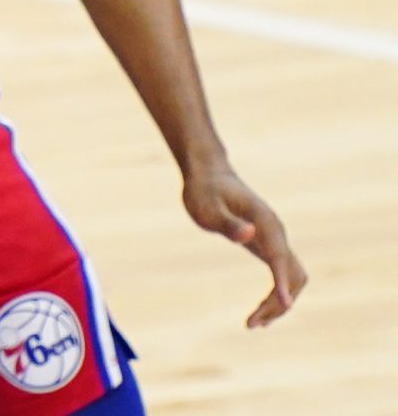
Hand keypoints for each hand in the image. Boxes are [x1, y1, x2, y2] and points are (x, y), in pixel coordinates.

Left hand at [182, 165, 305, 326]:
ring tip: (255, 323)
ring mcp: (275, 240)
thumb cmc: (205, 190)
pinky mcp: (268, 246)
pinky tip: (262, 310)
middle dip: (280, 300)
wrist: (209, 175)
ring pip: (293, 277)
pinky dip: (277, 293)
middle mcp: (277, 233)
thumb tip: (249, 236)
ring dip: (280, 302)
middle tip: (253, 323)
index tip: (283, 303)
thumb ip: (227, 223)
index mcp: (265, 222)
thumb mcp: (207, 207)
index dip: (282, 281)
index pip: (279, 257)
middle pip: (294, 274)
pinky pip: (282, 274)